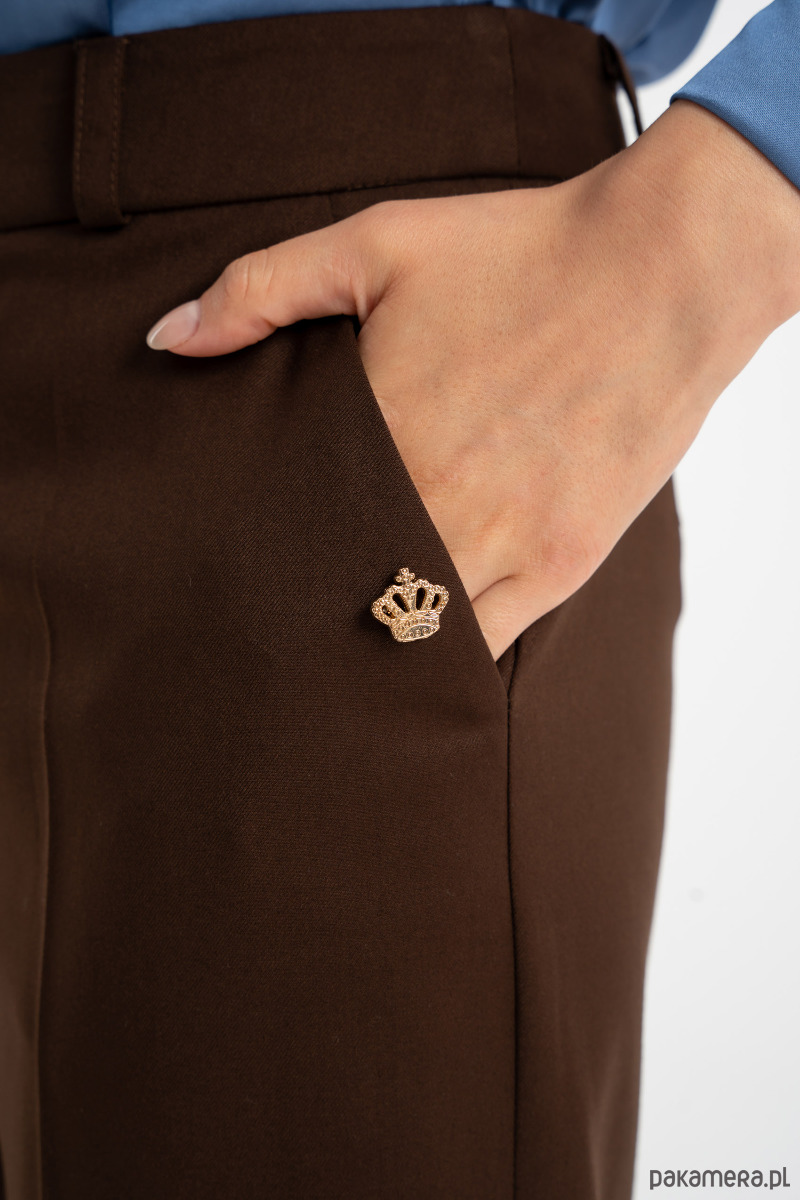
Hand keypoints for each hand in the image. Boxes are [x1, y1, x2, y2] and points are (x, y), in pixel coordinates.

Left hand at [146, 100, 799, 660]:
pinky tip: (411, 653)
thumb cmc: (520, 252)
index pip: (285, 531)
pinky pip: (482, 645)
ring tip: (332, 651)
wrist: (662, 271)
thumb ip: (261, 289)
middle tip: (266, 628)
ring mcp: (502, 545)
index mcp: (378, 433)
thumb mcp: (379, 242)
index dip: (253, 560)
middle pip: (337, 595)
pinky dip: (440, 657)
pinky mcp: (559, 564)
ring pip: (407, 636)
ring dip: (367, 643)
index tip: (229, 574)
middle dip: (300, 613)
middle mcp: (434, 504)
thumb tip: (167, 339)